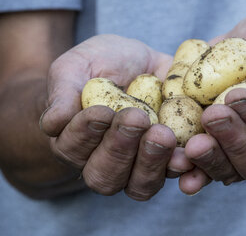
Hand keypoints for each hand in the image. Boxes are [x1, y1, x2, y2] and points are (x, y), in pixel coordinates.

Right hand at [40, 34, 177, 199]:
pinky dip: (185, 166)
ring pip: (141, 184)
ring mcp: (139, 165)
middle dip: (120, 149)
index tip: (101, 111)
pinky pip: (177, 173)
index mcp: (76, 143)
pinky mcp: (169, 158)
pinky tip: (189, 151)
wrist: (137, 64)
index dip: (85, 134)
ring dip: (152, 162)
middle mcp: (105, 162)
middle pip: (107, 176)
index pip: (73, 148)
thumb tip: (52, 124)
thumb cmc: (100, 65)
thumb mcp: (76, 66)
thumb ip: (63, 92)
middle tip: (136, 119)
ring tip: (163, 134)